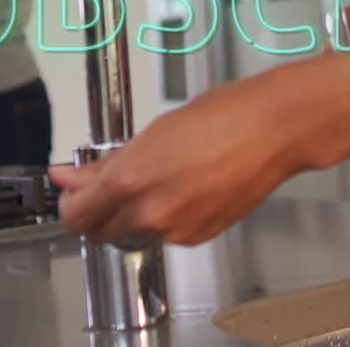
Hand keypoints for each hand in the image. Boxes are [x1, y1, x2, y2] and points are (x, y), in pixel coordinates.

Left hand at [50, 10, 349, 246]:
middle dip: (98, 206)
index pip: (75, 214)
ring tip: (157, 170)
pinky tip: (181, 182)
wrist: (279, 128)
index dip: (70, 198)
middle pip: (100, 229)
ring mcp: (178, 229)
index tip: (73, 180)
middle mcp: (151, 214)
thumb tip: (71, 175)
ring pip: (134, 230)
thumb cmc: (222, 113)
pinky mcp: (201, 235)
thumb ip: (107, 163)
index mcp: (131, 181)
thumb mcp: (154, 130)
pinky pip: (165, 231)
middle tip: (106, 175)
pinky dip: (163, 212)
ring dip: (132, 209)